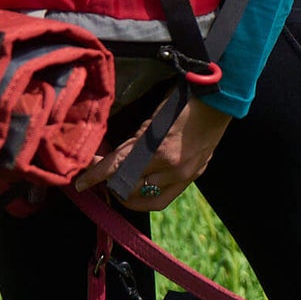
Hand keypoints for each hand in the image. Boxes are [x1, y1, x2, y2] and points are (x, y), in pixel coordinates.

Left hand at [73, 97, 232, 211]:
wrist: (219, 100)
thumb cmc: (184, 100)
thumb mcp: (153, 117)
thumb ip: (136, 140)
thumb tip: (117, 154)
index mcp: (160, 151)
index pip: (119, 168)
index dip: (98, 176)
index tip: (81, 183)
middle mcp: (172, 169)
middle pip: (132, 189)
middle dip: (112, 185)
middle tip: (100, 178)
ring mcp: (185, 176)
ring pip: (149, 199)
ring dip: (130, 194)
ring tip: (118, 186)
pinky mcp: (194, 176)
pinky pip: (166, 195)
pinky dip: (150, 193)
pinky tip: (141, 185)